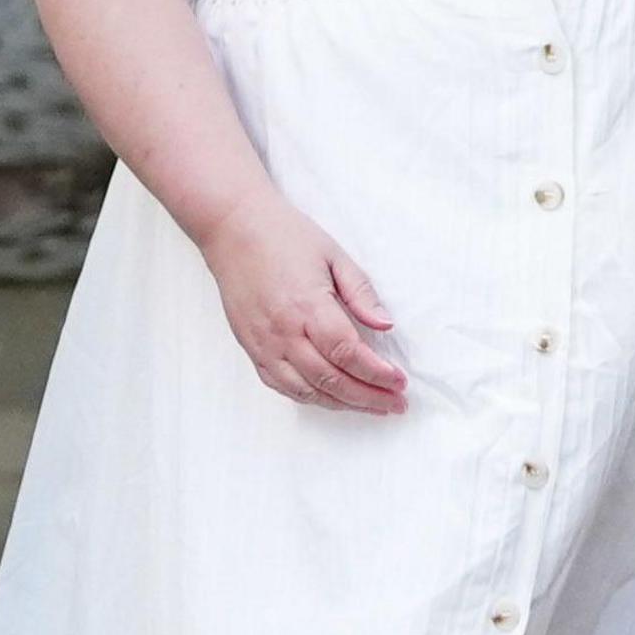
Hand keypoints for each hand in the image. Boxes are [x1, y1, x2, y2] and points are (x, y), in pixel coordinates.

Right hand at [196, 197, 406, 415]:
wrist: (234, 229)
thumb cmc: (286, 236)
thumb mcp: (334, 255)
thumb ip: (361, 293)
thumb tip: (385, 325)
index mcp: (308, 306)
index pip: (348, 353)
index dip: (377, 374)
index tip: (400, 383)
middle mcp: (284, 332)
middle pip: (331, 380)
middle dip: (368, 397)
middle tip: (395, 404)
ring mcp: (264, 344)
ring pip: (307, 391)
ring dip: (342, 403)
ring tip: (370, 405)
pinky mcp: (252, 348)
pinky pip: (282, 386)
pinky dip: (310, 397)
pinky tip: (331, 398)